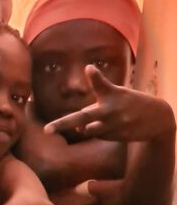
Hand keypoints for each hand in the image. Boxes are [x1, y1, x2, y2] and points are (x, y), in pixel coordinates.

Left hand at [44, 66, 175, 141]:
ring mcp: (114, 124)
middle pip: (83, 117)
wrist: (157, 118)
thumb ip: (96, 104)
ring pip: (88, 129)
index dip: (95, 76)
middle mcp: (112, 109)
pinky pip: (99, 135)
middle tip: (47, 130)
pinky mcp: (118, 136)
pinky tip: (114, 125)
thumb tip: (79, 126)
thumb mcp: (118, 93)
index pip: (101, 84)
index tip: (89, 68)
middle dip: (63, 124)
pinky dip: (100, 131)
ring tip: (106, 117)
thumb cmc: (131, 102)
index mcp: (112, 94)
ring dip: (86, 127)